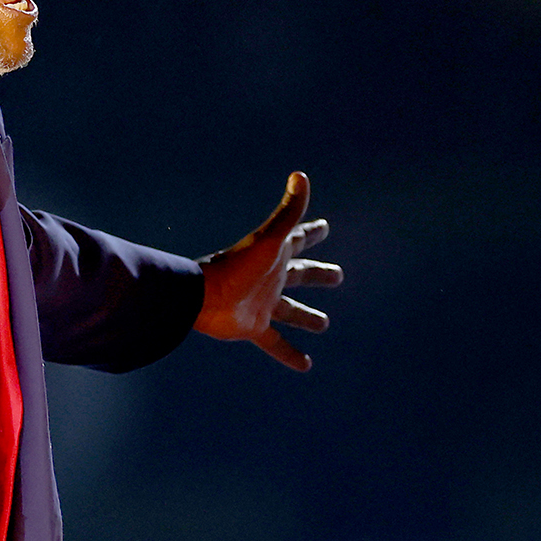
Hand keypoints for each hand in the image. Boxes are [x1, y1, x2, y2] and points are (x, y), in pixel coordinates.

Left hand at [194, 172, 342, 370]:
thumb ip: (288, 211)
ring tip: (323, 323)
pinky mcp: (252, 327)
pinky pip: (275, 343)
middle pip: (299, 275)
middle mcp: (269, 278)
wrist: (203, 297)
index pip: (297, 238)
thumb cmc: (236, 265)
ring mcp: (261, 304)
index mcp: (274, 255)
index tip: (324, 226)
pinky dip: (290, 354)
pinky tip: (306, 365)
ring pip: (289, 310)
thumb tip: (301, 175)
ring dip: (306, 317)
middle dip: (317, 274)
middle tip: (338, 276)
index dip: (311, 232)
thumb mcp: (270, 239)